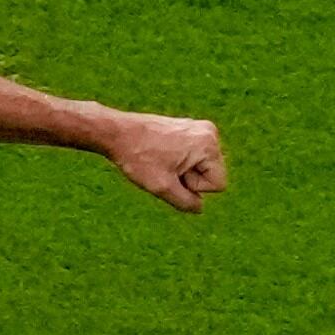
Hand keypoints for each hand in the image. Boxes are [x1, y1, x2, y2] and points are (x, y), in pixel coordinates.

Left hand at [102, 109, 227, 212]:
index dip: (194, 187)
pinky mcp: (189, 128)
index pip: (218, 184)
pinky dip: (178, 161)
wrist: (117, 132)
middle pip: (211, 174)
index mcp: (208, 144)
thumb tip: (200, 207)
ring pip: (201, 167)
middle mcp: (210, 132)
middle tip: (164, 166)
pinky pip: (193, 157)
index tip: (173, 173)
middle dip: (189, 178)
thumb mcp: (163, 188)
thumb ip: (187, 202)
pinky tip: (160, 154)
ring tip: (162, 159)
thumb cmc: (139, 158)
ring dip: (183, 171)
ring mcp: (199, 128)